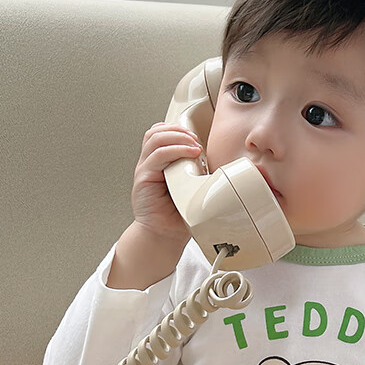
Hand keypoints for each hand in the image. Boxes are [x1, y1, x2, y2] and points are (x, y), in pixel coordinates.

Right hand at [131, 122, 204, 244]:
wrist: (165, 235)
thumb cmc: (178, 215)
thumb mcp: (192, 187)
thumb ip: (198, 172)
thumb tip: (220, 162)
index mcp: (159, 163)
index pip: (161, 133)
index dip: (178, 129)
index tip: (197, 137)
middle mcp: (149, 163)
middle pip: (156, 131)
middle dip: (178, 129)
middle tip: (196, 139)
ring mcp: (145, 169)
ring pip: (155, 138)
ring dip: (177, 136)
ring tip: (194, 145)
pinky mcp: (143, 178)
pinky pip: (157, 155)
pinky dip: (175, 150)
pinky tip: (190, 154)